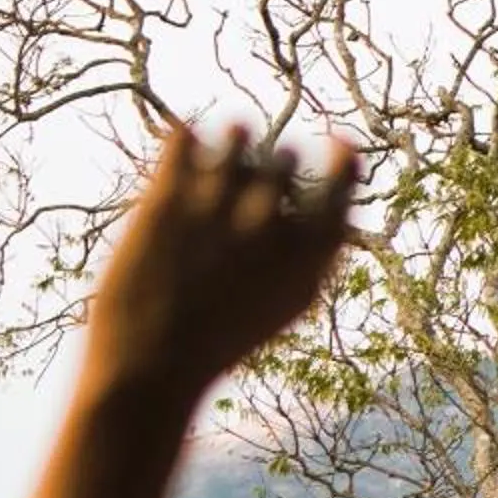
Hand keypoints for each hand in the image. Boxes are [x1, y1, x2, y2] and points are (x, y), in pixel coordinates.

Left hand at [80, 121, 360, 405]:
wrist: (153, 364)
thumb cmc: (226, 337)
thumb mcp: (290, 301)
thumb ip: (316, 250)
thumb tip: (332, 207)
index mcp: (310, 253)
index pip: (343, 181)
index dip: (342, 156)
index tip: (337, 143)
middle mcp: (270, 224)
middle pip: (284, 160)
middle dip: (275, 162)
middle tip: (257, 179)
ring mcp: (219, 207)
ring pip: (237, 134)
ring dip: (235, 137)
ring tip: (226, 147)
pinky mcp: (167, 199)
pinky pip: (183, 140)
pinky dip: (185, 139)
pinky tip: (184, 151)